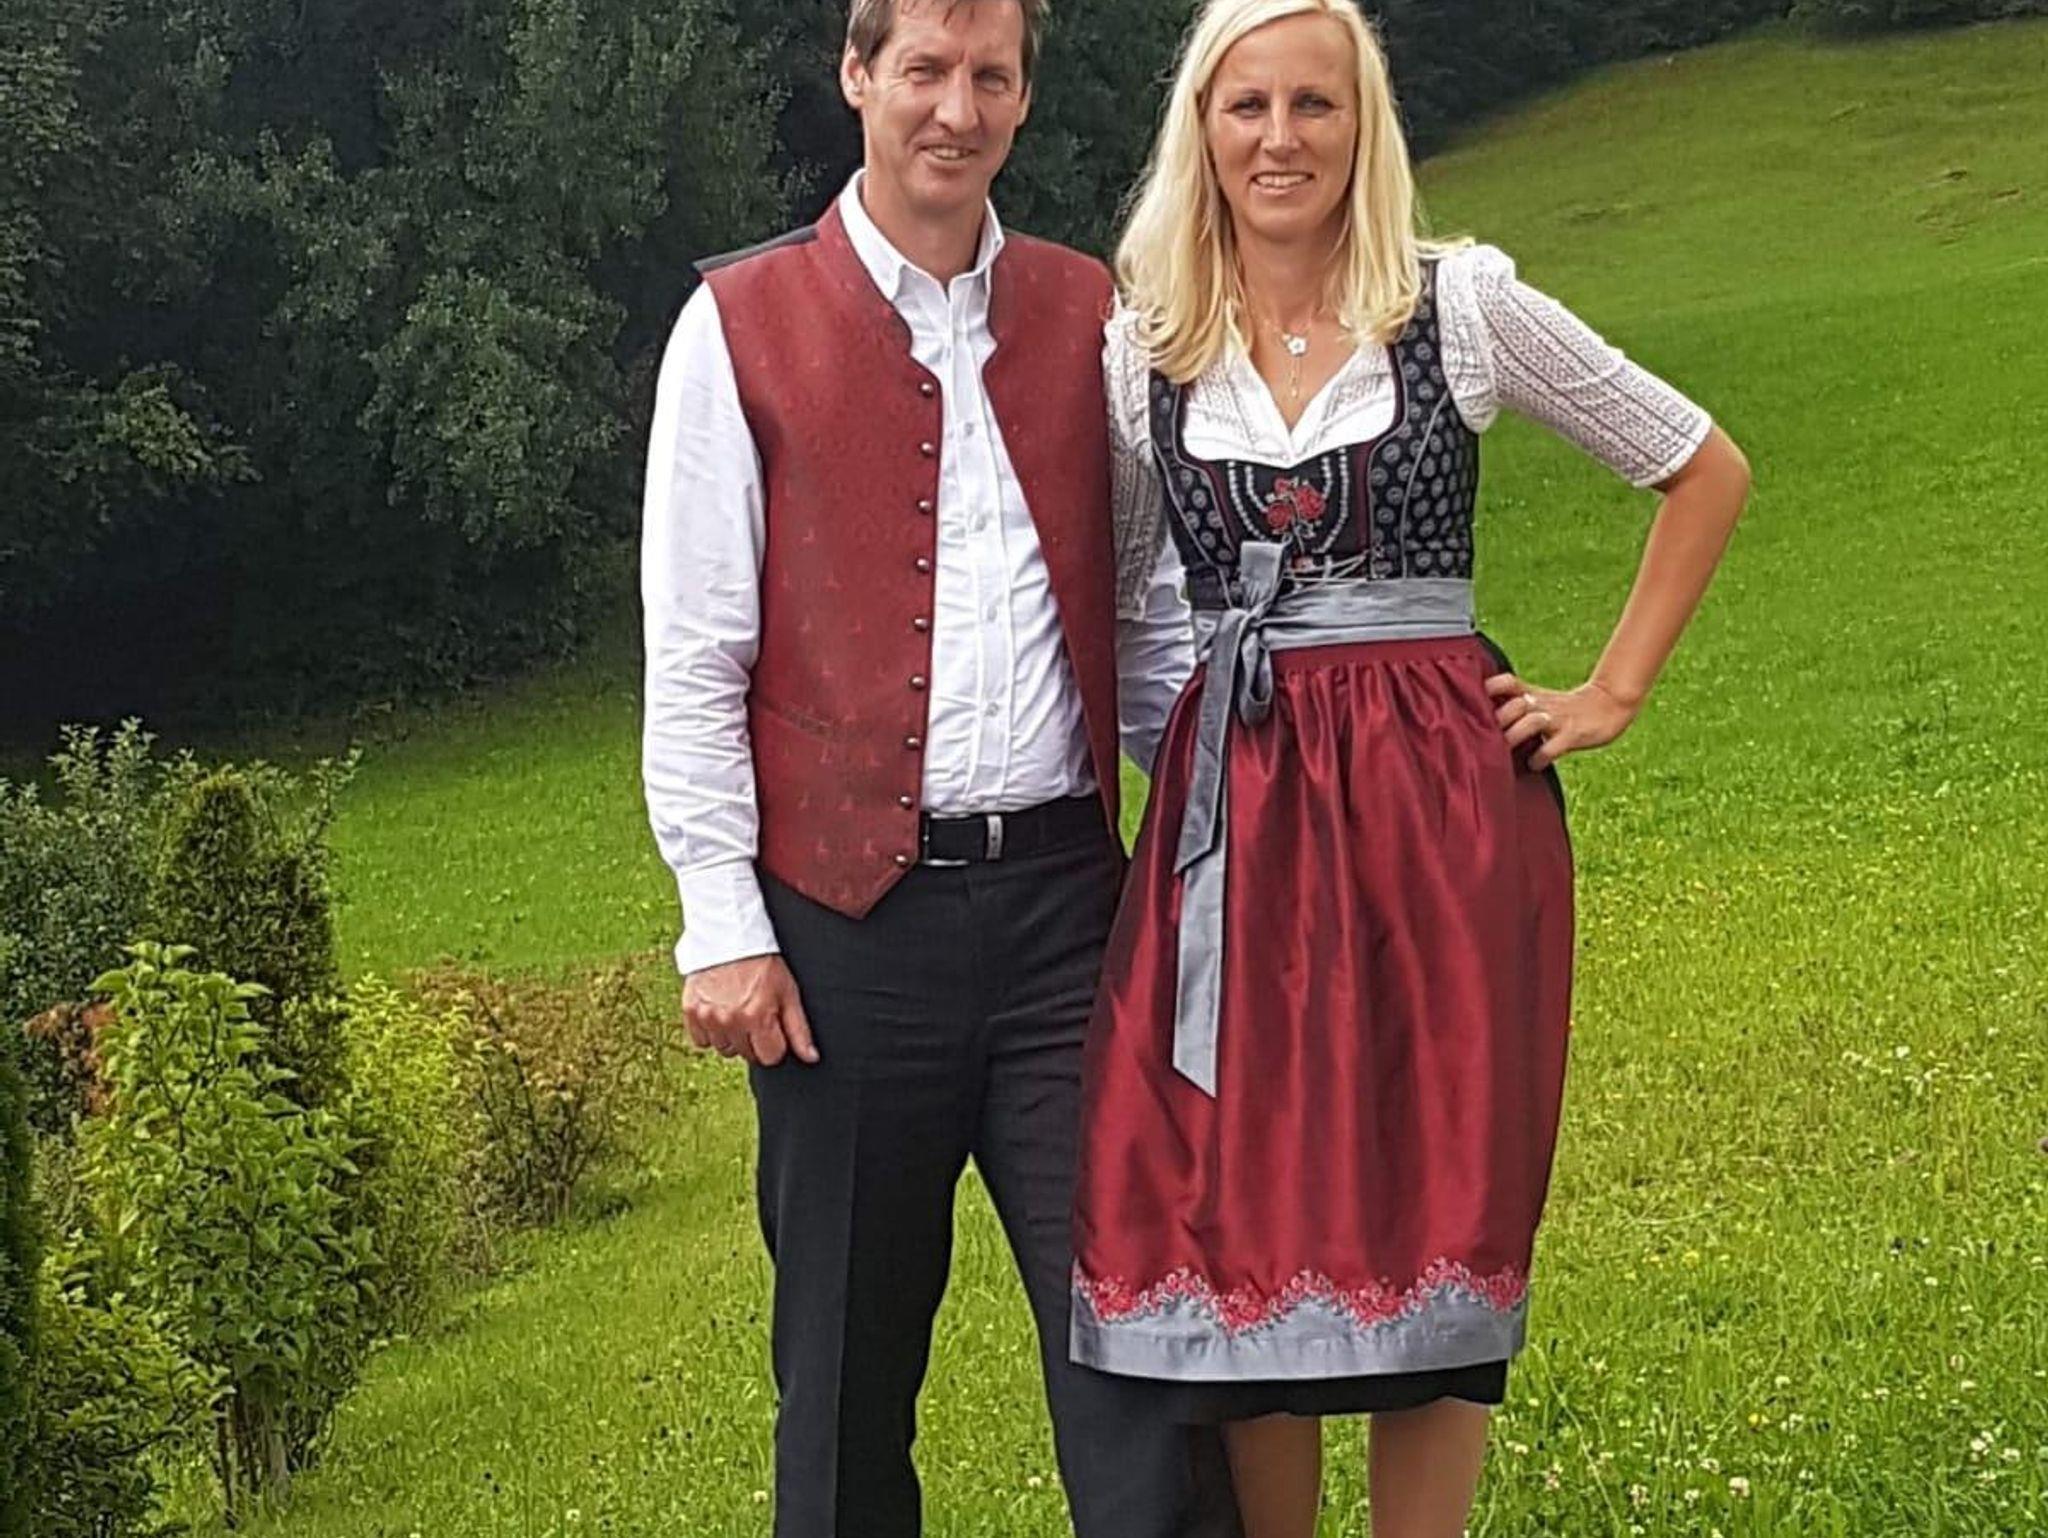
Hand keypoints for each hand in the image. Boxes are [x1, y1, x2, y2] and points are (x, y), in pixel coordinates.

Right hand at [681, 955, 818, 1067]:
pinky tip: (720, 1011)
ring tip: (737, 1010)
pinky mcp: (690, 1011)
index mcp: (756, 1018)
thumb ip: (799, 1029)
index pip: (770, 1057)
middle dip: (754, 1039)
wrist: (730, 936)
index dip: (776, 1043)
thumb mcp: (788, 992)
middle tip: (755, 1013)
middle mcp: (729, 1021)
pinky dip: (711, 1031)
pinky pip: (701, 1040)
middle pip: (746, 1054)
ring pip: (723, 1048)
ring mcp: (707, 1017)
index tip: (773, 1025)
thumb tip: (811, 1057)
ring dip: (732, 1036)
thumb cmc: (764, 964)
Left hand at [1484, 672, 1639, 770]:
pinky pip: (1552, 747)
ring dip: (1514, 737)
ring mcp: (1558, 719)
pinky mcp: (1572, 735)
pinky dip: (1539, 758)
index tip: (1472, 704)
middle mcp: (1542, 703)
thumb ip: (1513, 704)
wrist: (1608, 706)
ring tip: (1504, 753)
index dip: (1489, 689)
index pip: (1507, 682)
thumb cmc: (1565, 709)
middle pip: (1514, 705)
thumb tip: (1479, 720)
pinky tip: (1533, 764)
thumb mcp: (1540, 699)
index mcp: (1532, 694)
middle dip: (1496, 721)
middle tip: (1482, 740)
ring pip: (1531, 722)